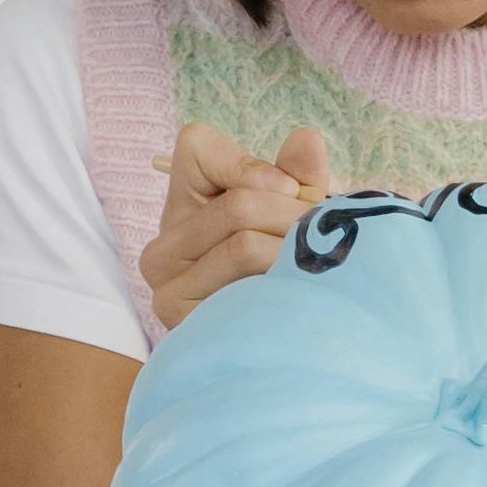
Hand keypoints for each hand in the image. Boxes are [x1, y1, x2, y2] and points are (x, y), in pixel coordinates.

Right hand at [143, 118, 329, 318]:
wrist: (277, 347)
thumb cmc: (282, 269)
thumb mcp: (289, 213)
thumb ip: (296, 175)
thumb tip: (307, 139)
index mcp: (177, 205)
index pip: (197, 147)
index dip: (254, 165)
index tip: (292, 191)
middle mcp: (159, 249)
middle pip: (239, 204)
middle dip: (295, 216)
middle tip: (326, 236)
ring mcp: (166, 289)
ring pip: (244, 245)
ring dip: (296, 253)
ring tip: (319, 266)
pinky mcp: (187, 324)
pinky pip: (247, 289)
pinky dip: (286, 287)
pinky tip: (302, 296)